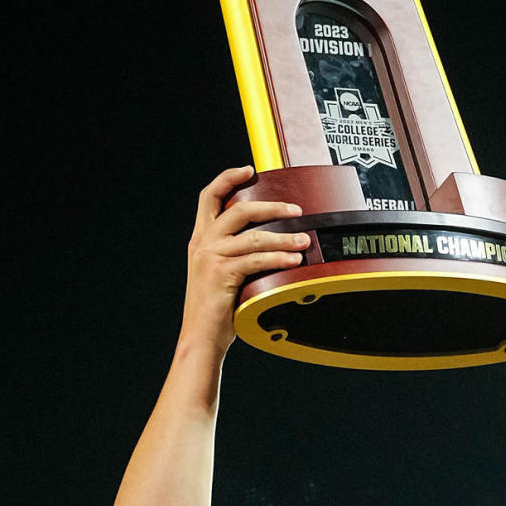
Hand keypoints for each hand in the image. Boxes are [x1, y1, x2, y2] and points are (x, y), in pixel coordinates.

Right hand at [181, 166, 308, 353]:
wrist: (201, 336)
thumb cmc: (216, 309)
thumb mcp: (219, 273)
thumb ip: (235, 253)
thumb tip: (270, 241)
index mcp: (200, 239)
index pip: (208, 196)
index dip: (227, 178)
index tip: (249, 169)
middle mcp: (203, 243)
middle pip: (238, 209)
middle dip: (271, 206)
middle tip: (295, 210)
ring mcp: (211, 257)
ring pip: (254, 237)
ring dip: (284, 238)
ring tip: (304, 241)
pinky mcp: (221, 273)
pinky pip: (257, 259)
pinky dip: (279, 258)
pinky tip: (294, 261)